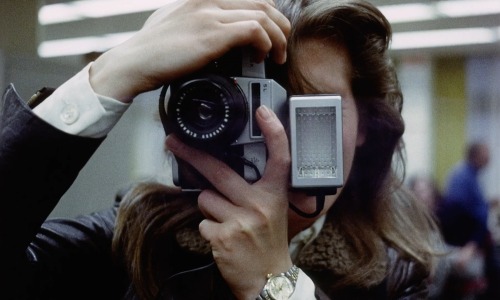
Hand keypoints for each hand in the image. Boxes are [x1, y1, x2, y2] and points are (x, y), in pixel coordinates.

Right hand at [89, 0, 289, 101]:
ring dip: (278, 37)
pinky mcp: (212, 34)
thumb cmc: (151, 50)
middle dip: (280, 26)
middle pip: (263, 3)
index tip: (273, 33)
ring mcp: (210, 14)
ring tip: (277, 56)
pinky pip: (254, 30)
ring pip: (263, 15)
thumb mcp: (174, 24)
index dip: (268, 13)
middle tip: (282, 47)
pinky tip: (261, 57)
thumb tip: (212, 31)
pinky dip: (265, 44)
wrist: (133, 63)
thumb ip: (196, 21)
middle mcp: (208, 0)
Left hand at [166, 106, 292, 299]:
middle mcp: (260, 204)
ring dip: (209, 207)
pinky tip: (223, 237)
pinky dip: (208, 228)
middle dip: (192, 155)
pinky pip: (202, 222)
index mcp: (274, 194)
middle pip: (220, 171)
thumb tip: (217, 172)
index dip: (273, 132)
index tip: (262, 112)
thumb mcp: (272, 210)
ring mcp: (241, 220)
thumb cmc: (269, 241)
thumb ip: (253, 189)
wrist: (269, 278)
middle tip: (173, 143)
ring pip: (205, 198)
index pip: (279, 158)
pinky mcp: (223, 236)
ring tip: (227, 221)